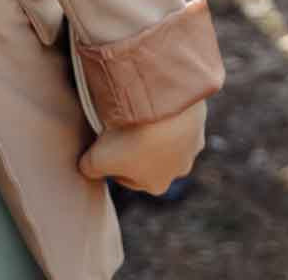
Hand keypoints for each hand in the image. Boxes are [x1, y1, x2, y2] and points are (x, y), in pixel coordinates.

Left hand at [78, 101, 208, 195]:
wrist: (160, 107)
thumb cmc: (127, 138)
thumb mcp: (94, 159)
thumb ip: (88, 169)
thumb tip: (86, 168)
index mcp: (156, 185)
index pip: (128, 177)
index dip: (113, 162)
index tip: (105, 146)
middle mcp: (180, 170)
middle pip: (152, 159)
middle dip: (138, 146)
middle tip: (120, 127)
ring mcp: (193, 144)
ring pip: (170, 139)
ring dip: (156, 128)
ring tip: (137, 113)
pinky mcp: (200, 119)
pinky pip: (181, 116)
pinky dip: (169, 110)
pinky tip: (155, 102)